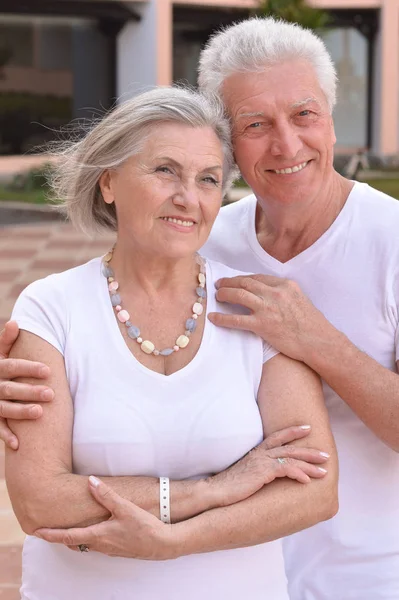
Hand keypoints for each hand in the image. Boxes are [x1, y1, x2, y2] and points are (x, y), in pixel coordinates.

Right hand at [0, 321, 53, 448]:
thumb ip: (7, 340)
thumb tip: (15, 322)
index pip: (12, 366)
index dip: (29, 368)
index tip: (48, 370)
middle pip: (10, 388)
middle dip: (30, 391)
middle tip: (51, 394)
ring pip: (4, 408)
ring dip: (20, 411)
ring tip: (40, 413)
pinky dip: (6, 436)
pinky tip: (19, 444)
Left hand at [35, 476, 179, 560]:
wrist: (162, 545)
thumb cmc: (144, 527)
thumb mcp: (124, 508)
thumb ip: (106, 495)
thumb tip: (91, 482)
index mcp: (98, 535)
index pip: (68, 536)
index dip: (51, 534)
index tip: (37, 531)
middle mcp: (100, 545)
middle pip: (74, 542)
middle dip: (60, 536)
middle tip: (48, 528)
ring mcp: (109, 549)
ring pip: (85, 544)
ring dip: (74, 537)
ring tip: (67, 527)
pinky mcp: (117, 549)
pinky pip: (97, 544)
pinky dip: (88, 537)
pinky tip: (94, 529)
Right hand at [207, 425, 328, 507]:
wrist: (215, 491)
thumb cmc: (229, 486)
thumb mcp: (246, 474)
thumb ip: (257, 471)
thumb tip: (266, 476)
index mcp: (257, 453)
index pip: (277, 436)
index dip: (293, 431)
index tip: (307, 428)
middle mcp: (261, 454)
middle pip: (290, 448)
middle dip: (310, 451)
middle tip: (326, 455)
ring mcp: (261, 462)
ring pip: (291, 459)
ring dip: (309, 465)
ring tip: (324, 471)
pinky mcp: (262, 473)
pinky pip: (285, 470)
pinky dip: (298, 474)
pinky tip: (307, 481)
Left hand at [209, 275, 332, 362]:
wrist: (319, 341)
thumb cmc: (313, 324)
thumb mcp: (300, 299)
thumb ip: (284, 294)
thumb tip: (269, 294)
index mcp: (285, 285)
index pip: (258, 277)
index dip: (242, 278)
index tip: (234, 280)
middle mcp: (275, 293)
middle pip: (245, 282)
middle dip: (229, 282)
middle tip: (219, 284)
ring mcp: (268, 308)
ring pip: (238, 295)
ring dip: (224, 293)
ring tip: (217, 296)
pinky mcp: (262, 325)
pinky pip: (236, 319)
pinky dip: (222, 318)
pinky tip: (213, 318)